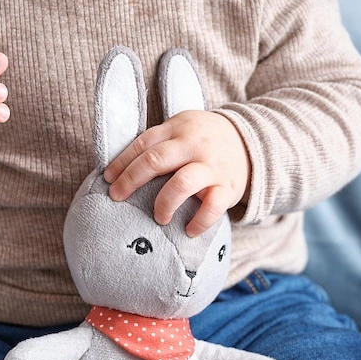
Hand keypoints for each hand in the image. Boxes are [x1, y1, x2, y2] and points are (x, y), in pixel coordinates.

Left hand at [102, 110, 249, 236]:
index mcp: (178, 128)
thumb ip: (158, 143)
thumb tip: (120, 169)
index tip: (107, 179)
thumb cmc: (205, 140)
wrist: (253, 141)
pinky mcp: (229, 187)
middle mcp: (193, 145)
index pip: (143, 144)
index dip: (122, 162)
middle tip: (117, 197)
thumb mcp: (182, 129)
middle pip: (155, 161)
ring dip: (163, 203)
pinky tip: (189, 231)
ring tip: (159, 217)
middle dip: (131, 180)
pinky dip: (198, 222)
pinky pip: (212, 207)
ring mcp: (212, 166)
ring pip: (182, 183)